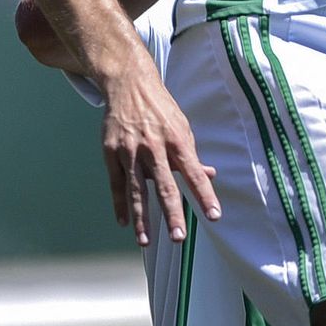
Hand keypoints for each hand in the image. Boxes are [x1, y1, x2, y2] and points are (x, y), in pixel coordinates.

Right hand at [99, 52, 219, 246]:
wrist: (129, 84)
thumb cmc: (160, 109)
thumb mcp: (182, 127)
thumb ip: (192, 155)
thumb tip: (211, 175)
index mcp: (176, 140)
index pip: (195, 173)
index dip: (205, 195)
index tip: (214, 215)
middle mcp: (153, 146)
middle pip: (165, 185)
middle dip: (172, 213)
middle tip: (178, 237)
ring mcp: (130, 150)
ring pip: (137, 189)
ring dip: (142, 217)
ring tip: (145, 241)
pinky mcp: (111, 151)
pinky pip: (116, 183)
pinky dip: (120, 204)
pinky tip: (125, 222)